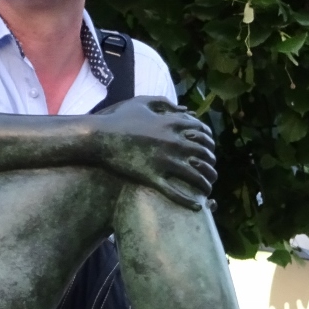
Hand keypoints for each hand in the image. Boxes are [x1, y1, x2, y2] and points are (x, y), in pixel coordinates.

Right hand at [91, 97, 216, 208]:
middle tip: (212, 170)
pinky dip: (188, 201)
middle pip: (203, 155)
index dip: (210, 142)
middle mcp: (172, 142)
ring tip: (207, 189)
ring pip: (195, 176)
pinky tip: (197, 206)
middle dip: (211, 164)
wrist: (97, 137)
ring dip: (205, 184)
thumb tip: (185, 109)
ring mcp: (163, 161)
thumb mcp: (142, 102)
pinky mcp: (151, 177)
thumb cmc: (117, 118)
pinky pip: (175, 193)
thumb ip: (165, 103)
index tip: (210, 149)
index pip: (202, 133)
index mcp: (172, 123)